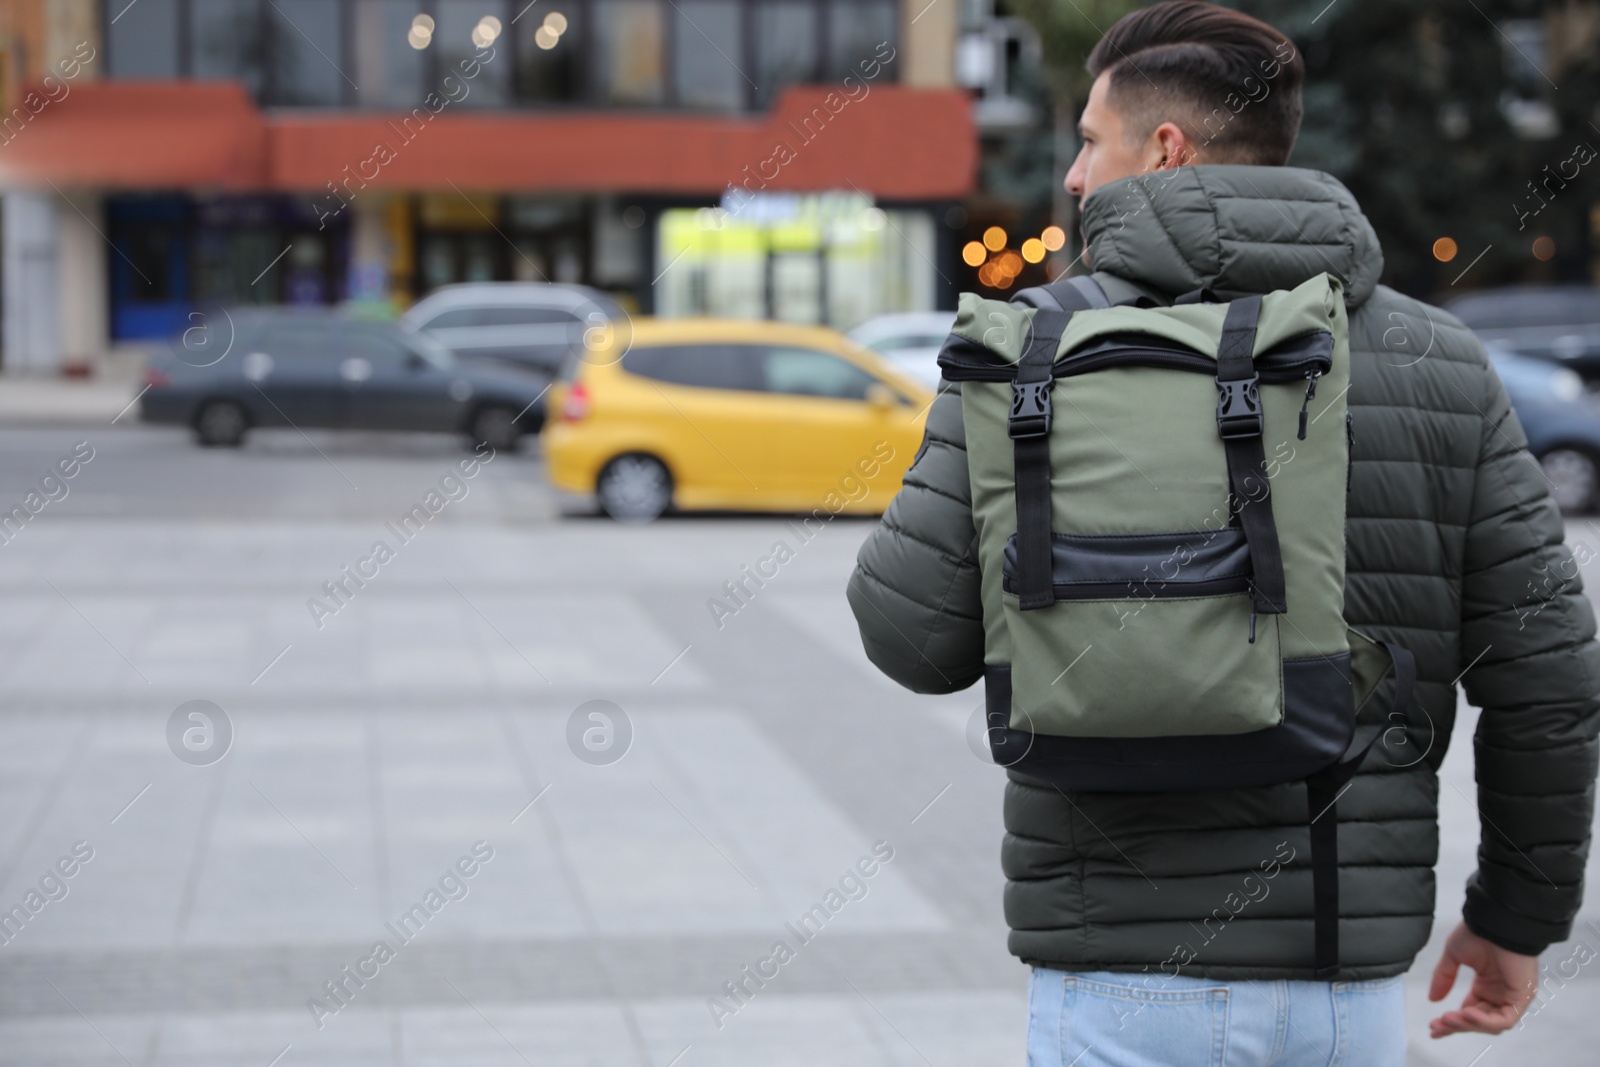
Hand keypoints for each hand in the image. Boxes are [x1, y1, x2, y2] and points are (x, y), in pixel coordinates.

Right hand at [1428, 921, 1538, 1037]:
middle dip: (1456, 1026)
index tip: (1433, 1028)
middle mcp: (1500, 994)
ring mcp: (1512, 997)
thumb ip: (1444, 977)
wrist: (1496, 919)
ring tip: (1448, 1019)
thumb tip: (1432, 999)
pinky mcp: (1522, 997)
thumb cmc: (1478, 932)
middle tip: (1436, 1028)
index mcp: (1486, 985)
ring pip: (1491, 1024)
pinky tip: (1466, 1013)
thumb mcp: (1454, 956)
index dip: (1452, 1022)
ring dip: (1468, 1024)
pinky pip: (1504, 1019)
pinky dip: (1485, 1020)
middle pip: (1478, 1021)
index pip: (1469, 1011)